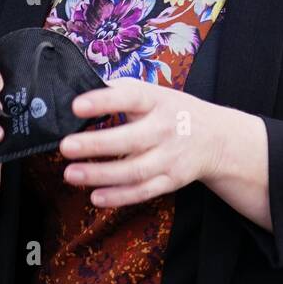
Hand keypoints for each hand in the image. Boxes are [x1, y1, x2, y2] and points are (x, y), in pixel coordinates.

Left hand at [57, 78, 230, 208]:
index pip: (130, 97)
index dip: (104, 101)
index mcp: (158, 101)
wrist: (216, 138)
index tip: (77, 106)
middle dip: (96, 144)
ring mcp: (170, 157)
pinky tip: (96, 196)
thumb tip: (83, 86)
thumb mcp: (154, 93)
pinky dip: (119, 197)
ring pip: (134, 170)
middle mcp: (165, 129)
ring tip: (71, 174)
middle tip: (66, 146)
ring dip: (101, 174)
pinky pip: (143, 192)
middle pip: (131, 139)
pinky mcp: (171, 180)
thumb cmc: (173, 111)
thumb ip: (122, 91)